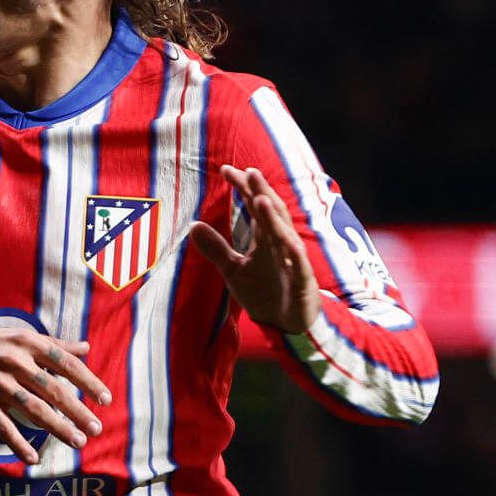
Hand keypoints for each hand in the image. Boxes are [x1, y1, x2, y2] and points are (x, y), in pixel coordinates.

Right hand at [0, 328, 110, 464]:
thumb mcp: (19, 337)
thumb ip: (53, 344)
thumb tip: (85, 348)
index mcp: (27, 344)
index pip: (66, 364)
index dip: (88, 382)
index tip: (105, 400)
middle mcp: (14, 363)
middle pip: (54, 390)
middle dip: (77, 411)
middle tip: (95, 429)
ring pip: (33, 410)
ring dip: (57, 428)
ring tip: (77, 442)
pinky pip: (2, 426)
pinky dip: (18, 444)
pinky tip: (33, 459)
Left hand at [187, 164, 319, 332]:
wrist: (287, 325)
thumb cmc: (265, 292)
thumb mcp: (233, 269)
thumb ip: (216, 248)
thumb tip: (193, 225)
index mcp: (265, 238)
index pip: (254, 207)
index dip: (242, 188)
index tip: (226, 170)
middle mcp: (281, 244)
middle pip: (272, 213)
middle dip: (261, 192)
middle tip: (248, 171)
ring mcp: (293, 262)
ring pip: (285, 235)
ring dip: (274, 217)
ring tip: (260, 198)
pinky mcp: (302, 281)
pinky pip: (299, 265)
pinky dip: (293, 253)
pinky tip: (286, 242)